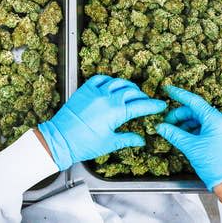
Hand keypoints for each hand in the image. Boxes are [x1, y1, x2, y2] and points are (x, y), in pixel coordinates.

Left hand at [38, 75, 166, 170]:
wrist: (60, 139)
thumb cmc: (84, 144)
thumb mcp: (109, 143)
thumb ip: (128, 139)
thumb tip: (141, 140)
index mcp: (115, 112)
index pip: (140, 106)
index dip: (153, 105)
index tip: (161, 105)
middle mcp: (107, 98)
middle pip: (131, 92)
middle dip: (142, 96)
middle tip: (147, 101)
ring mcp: (95, 91)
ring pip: (117, 82)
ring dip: (127, 86)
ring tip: (132, 92)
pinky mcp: (84, 89)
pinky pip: (100, 78)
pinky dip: (109, 80)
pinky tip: (112, 85)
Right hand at [155, 85, 221, 191]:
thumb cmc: (216, 166)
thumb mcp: (191, 148)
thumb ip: (174, 134)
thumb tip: (161, 126)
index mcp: (217, 119)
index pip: (194, 101)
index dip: (179, 94)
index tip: (168, 89)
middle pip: (197, 112)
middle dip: (180, 116)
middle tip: (167, 124)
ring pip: (202, 121)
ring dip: (187, 125)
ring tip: (176, 134)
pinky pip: (209, 129)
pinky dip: (196, 131)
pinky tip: (187, 139)